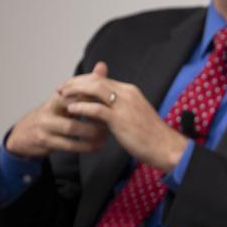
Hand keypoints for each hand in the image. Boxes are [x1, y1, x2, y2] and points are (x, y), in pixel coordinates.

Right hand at [5, 76, 109, 157]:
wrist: (23, 135)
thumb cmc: (51, 116)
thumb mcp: (64, 100)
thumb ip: (85, 86)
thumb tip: (102, 66)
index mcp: (56, 97)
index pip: (77, 91)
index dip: (95, 96)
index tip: (112, 102)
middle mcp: (49, 109)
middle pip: (74, 108)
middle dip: (95, 115)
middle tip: (112, 120)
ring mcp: (45, 125)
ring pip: (72, 128)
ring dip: (92, 132)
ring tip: (107, 135)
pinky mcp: (45, 141)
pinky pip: (68, 145)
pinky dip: (85, 146)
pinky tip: (98, 146)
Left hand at [60, 62, 188, 172]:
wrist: (166, 147)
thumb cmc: (152, 136)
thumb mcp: (135, 115)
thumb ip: (120, 108)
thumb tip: (104, 109)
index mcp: (131, 91)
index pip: (102, 79)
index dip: (83, 81)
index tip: (71, 86)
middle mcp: (127, 93)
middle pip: (96, 80)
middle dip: (75, 82)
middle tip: (61, 88)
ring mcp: (124, 105)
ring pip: (94, 89)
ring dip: (75, 90)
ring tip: (62, 96)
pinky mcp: (120, 119)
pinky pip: (95, 108)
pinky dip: (81, 107)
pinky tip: (71, 109)